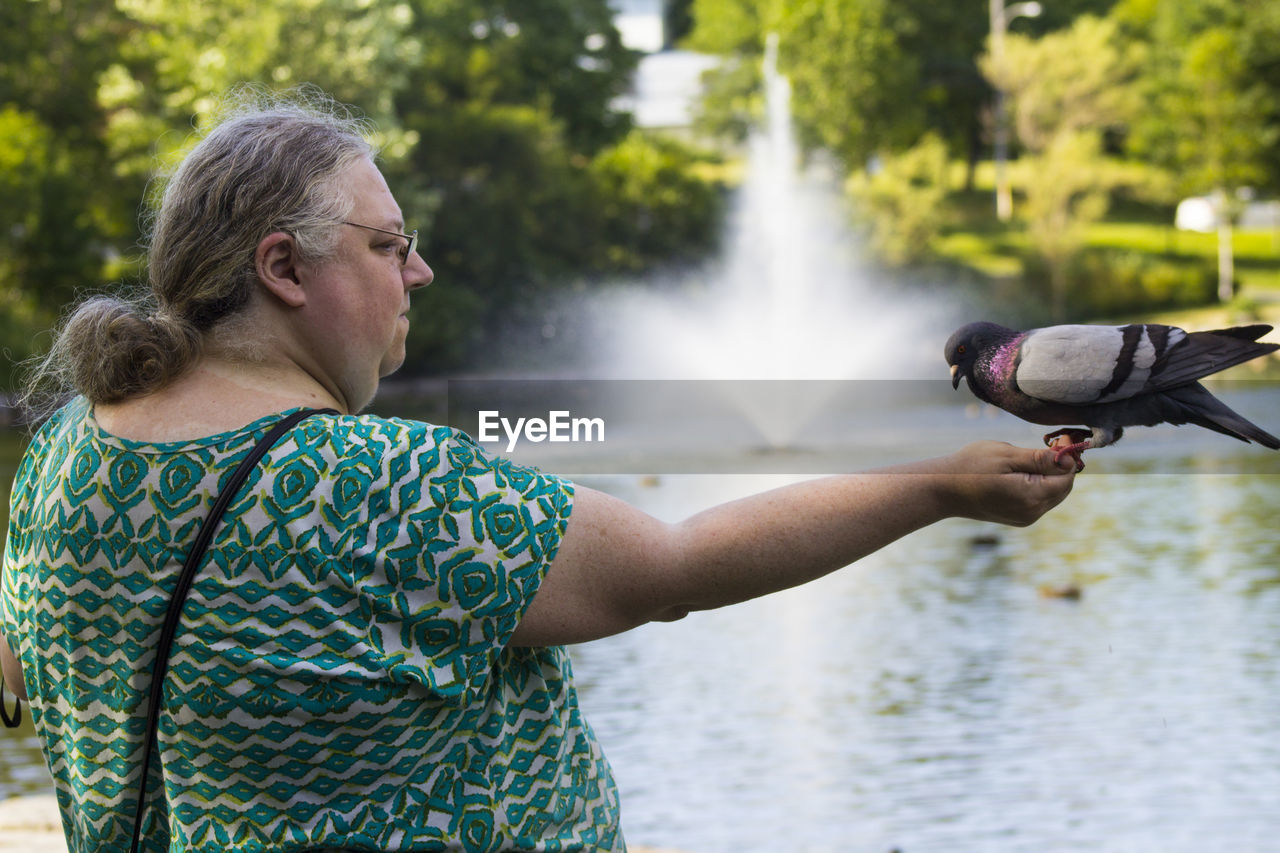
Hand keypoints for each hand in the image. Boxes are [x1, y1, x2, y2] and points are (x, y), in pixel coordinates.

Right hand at [936, 440, 1076, 526]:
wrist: (943, 489)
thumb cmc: (970, 466)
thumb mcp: (1006, 455)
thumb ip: (1040, 458)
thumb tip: (1069, 459)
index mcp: (1031, 497)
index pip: (1067, 477)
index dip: (1068, 456)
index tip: (1061, 437)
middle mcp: (1032, 512)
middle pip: (1063, 488)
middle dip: (1062, 466)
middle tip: (1052, 443)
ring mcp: (1025, 518)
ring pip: (1053, 494)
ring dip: (1051, 476)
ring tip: (1034, 456)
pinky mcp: (1019, 518)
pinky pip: (1040, 500)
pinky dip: (1040, 485)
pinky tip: (1024, 472)